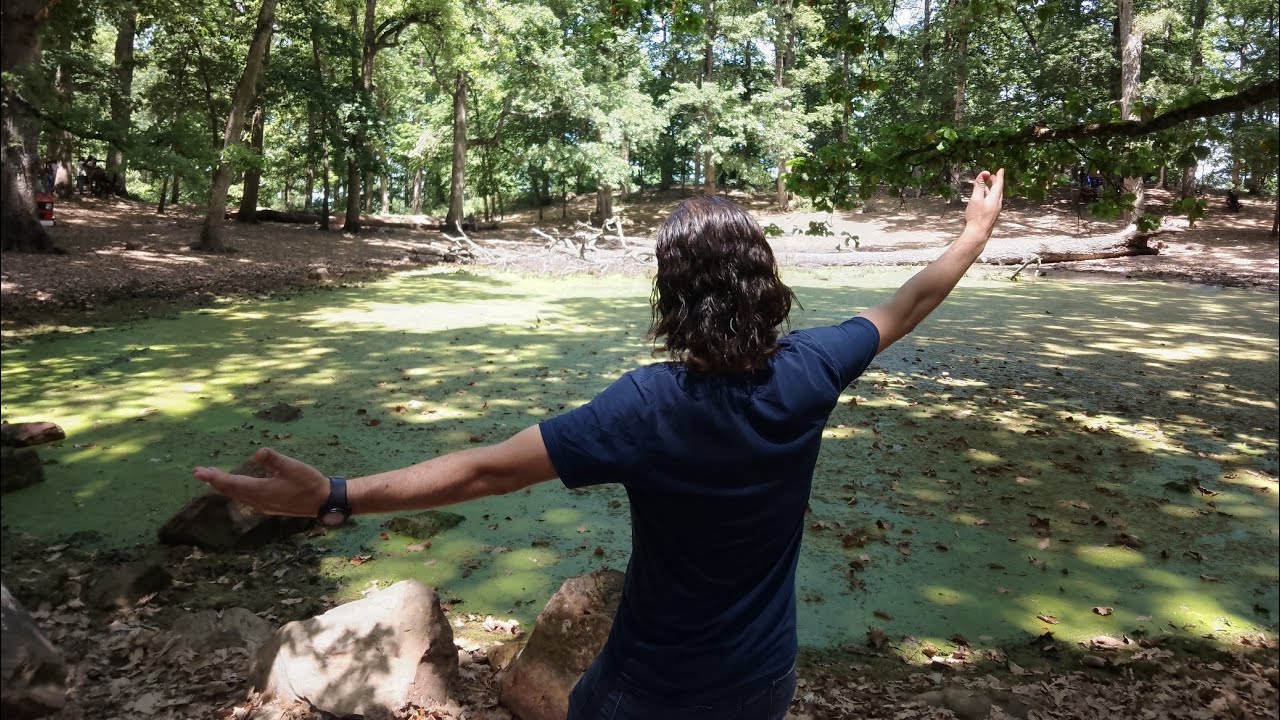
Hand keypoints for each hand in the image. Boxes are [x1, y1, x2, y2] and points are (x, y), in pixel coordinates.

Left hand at [193, 447, 328, 516]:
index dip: (214, 477)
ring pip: (237, 496)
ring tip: (212, 477)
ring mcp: (263, 505)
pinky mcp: (269, 506)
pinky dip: (235, 491)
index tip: (199, 471)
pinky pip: (245, 499)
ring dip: (224, 486)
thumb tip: (259, 451)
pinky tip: (236, 487)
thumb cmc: (310, 482)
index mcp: (262, 490)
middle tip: (198, 472)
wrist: (322, 502)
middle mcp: (259, 500)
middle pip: (231, 491)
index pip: (232, 483)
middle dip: (214, 481)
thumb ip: (275, 459)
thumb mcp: (294, 467)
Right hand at [964, 169, 1004, 239]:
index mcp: (994, 198)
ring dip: (992, 189)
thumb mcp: (976, 199)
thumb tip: (985, 172)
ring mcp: (995, 210)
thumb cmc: (976, 217)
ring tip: (988, 185)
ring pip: (995, 196)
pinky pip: (992, 202)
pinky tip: (984, 199)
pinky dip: (989, 196)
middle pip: (998, 190)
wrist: (978, 234)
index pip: (999, 184)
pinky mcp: (991, 215)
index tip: (1001, 169)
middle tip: (994, 176)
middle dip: (996, 182)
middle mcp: (997, 204)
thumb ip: (979, 186)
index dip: (1000, 176)